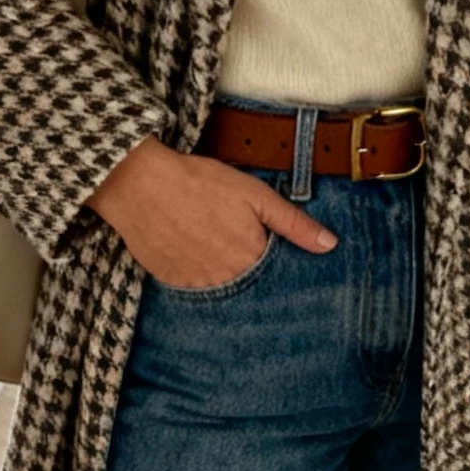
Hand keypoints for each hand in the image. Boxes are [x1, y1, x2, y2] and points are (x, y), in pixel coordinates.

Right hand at [86, 135, 336, 286]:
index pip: (275, 275)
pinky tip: (192, 248)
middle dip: (248, 268)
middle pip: (248, 284)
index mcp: (251, 260)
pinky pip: (193, 285)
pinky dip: (197, 272)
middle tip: (232, 239)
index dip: (272, 260)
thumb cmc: (199, 183)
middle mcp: (225, 281)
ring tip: (212, 242)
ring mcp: (196, 285)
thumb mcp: (255, 195)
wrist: (140, 184)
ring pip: (220, 288)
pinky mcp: (170, 282)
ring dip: (222, 273)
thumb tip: (330, 245)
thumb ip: (293, 223)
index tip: (265, 246)